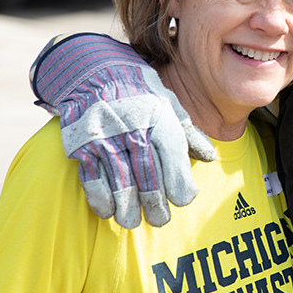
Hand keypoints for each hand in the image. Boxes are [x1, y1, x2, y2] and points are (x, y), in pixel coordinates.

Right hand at [31, 34, 212, 227]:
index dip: (179, 183)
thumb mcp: (169, 104)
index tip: (183, 200)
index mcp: (158, 118)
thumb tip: (210, 158)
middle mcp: (132, 127)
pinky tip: (108, 211)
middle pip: (147, 174)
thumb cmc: (139, 92)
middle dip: (154, 202)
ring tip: (133, 222)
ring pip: (119, 179)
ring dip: (127, 206)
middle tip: (159, 220)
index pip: (172, 157)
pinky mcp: (82, 143)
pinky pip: (91, 176)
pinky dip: (99, 197)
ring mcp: (105, 136)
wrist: (93, 70)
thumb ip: (189, 132)